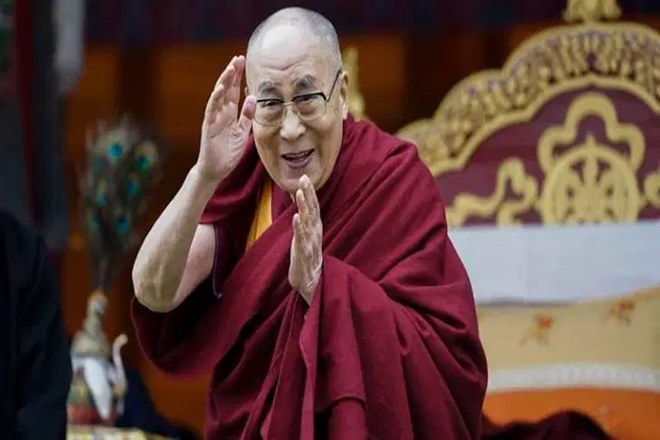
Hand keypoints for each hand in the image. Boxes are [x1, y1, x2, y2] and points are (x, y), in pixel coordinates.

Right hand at [197, 55, 256, 181]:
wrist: (216, 169)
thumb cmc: (229, 152)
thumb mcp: (243, 132)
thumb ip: (247, 116)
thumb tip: (253, 97)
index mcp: (231, 113)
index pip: (236, 91)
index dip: (239, 77)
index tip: (245, 62)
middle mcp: (222, 112)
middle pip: (227, 89)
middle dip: (232, 73)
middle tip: (239, 58)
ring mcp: (214, 118)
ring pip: (219, 95)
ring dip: (224, 81)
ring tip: (230, 68)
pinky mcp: (208, 126)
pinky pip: (211, 110)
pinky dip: (215, 99)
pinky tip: (220, 89)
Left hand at [289, 175, 322, 303]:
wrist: (311, 280)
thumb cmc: (307, 255)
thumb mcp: (305, 234)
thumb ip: (304, 217)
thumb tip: (298, 199)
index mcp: (316, 227)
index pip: (314, 206)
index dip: (310, 192)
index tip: (305, 177)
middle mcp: (315, 232)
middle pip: (312, 210)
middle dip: (308, 194)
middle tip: (304, 179)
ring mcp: (311, 242)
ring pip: (308, 222)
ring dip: (303, 207)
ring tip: (299, 193)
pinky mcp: (304, 253)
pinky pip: (302, 239)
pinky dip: (299, 228)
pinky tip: (296, 218)